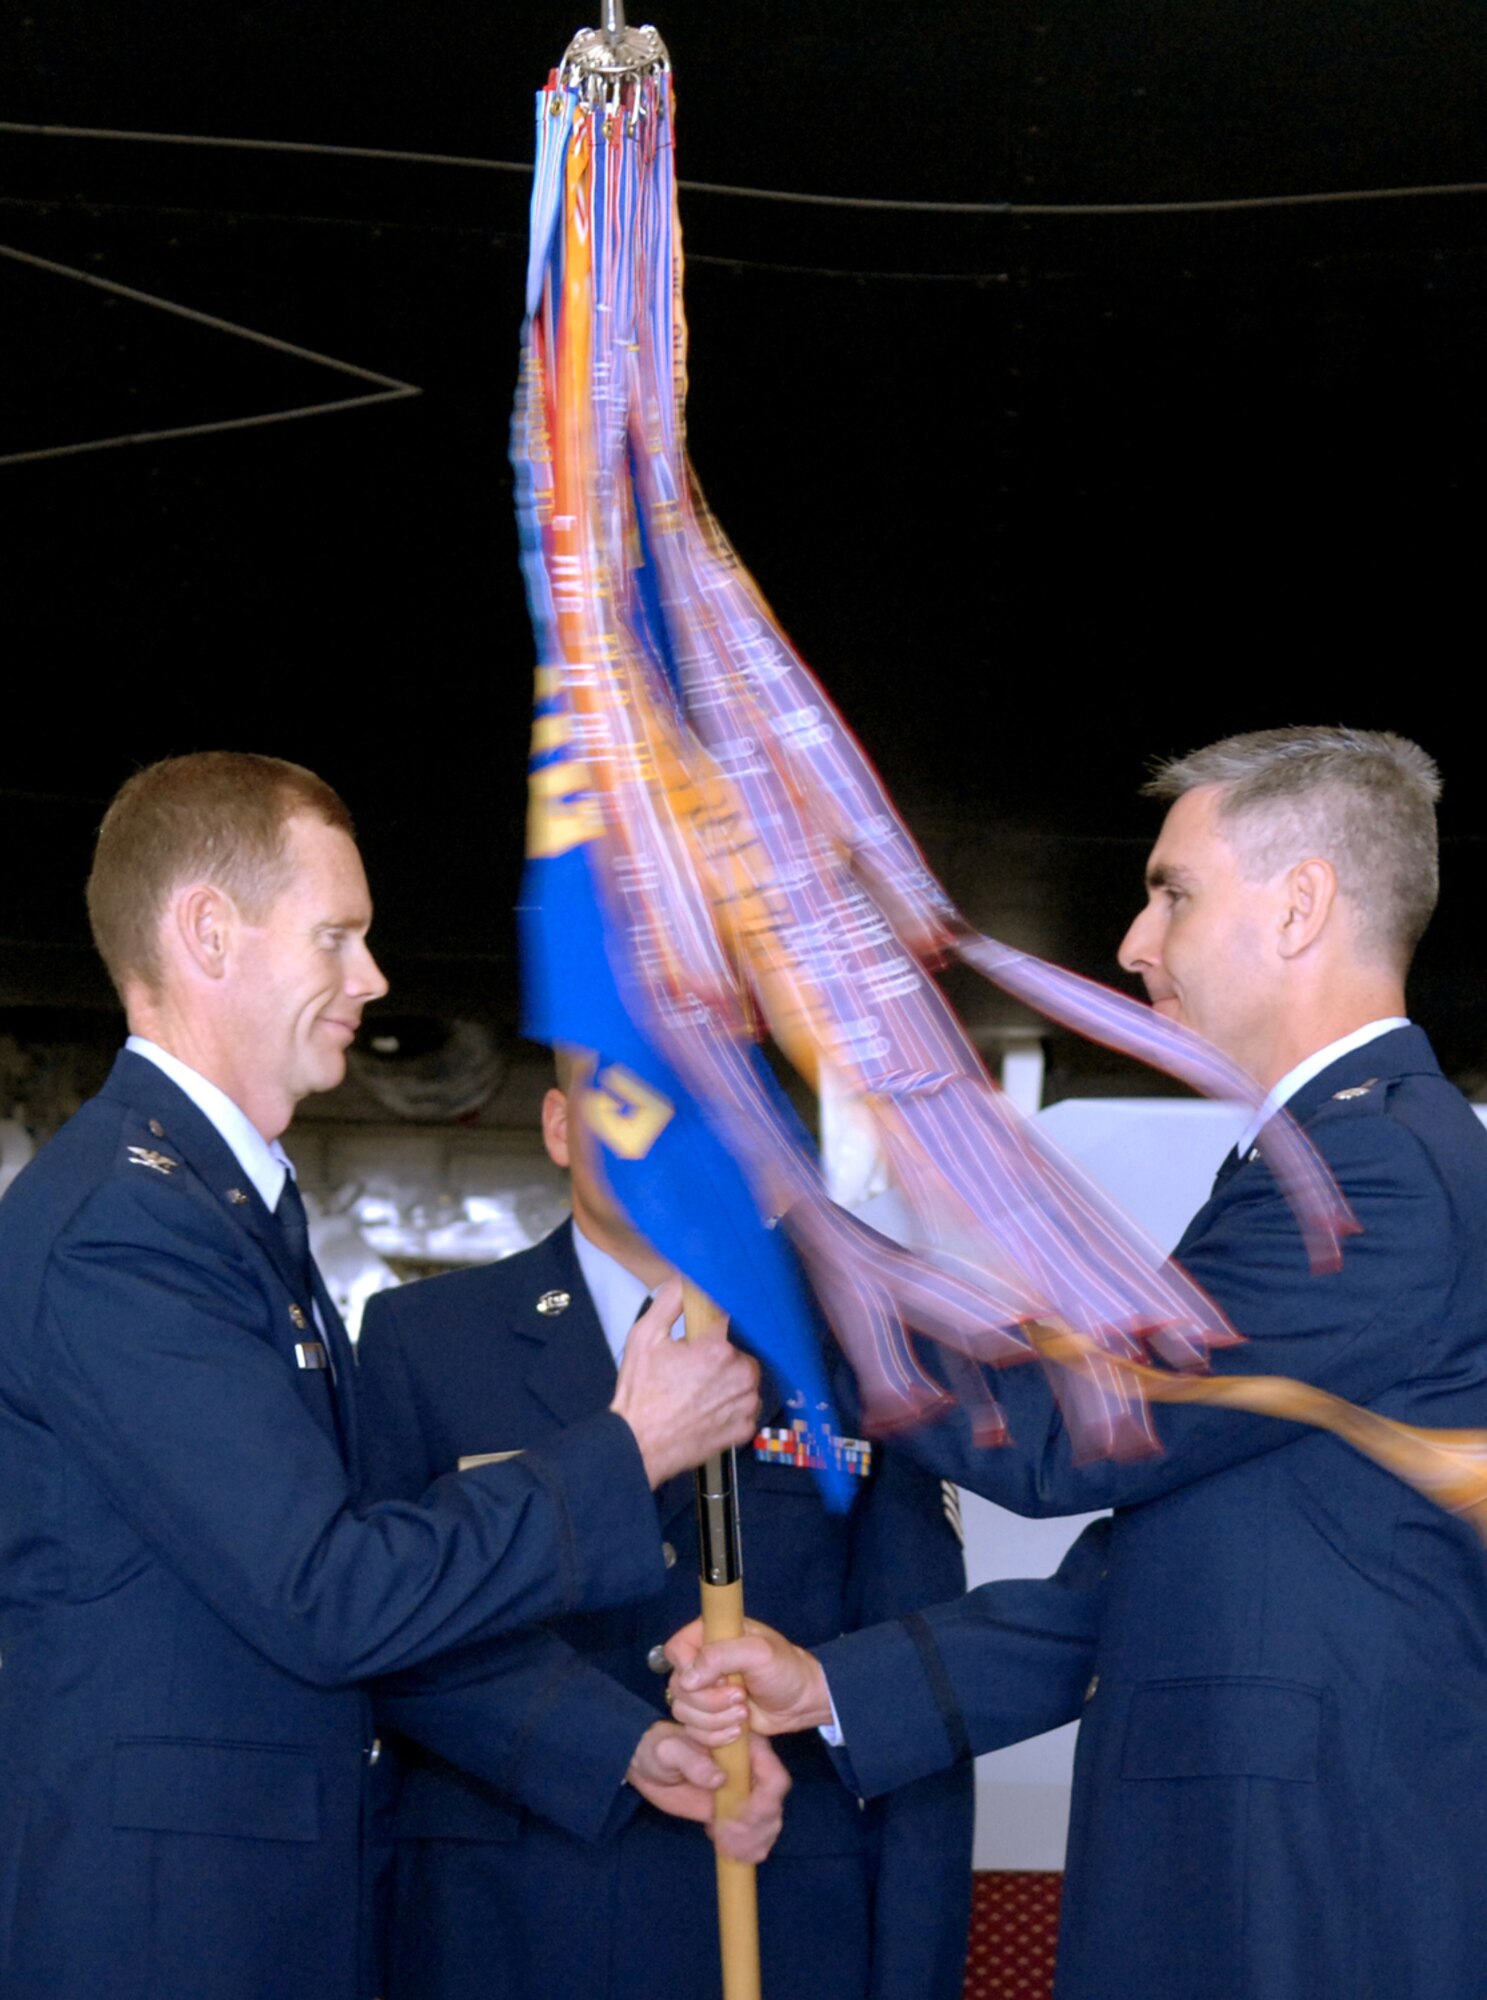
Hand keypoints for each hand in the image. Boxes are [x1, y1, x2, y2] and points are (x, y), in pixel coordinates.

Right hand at [610, 1280, 759, 1486]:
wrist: (638, 1445)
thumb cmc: (641, 1393)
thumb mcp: (644, 1337)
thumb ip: (670, 1301)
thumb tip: (686, 1280)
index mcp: (719, 1348)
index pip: (734, 1317)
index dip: (719, 1321)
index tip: (709, 1326)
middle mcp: (741, 1375)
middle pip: (742, 1349)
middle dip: (723, 1352)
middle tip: (696, 1363)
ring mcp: (745, 1404)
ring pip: (747, 1378)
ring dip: (731, 1378)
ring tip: (700, 1387)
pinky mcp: (745, 1428)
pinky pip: (747, 1405)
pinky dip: (732, 1404)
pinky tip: (708, 1406)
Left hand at [625, 1722, 790, 1863]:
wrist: (653, 1767)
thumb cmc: (661, 1749)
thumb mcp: (669, 1750)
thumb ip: (692, 1760)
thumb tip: (720, 1779)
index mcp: (743, 1746)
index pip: (773, 1774)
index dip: (763, 1802)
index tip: (735, 1819)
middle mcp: (753, 1767)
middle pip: (774, 1804)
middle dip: (754, 1828)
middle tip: (724, 1837)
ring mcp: (749, 1791)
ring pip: (770, 1822)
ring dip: (753, 1842)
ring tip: (725, 1846)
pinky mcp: (741, 1812)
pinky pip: (760, 1835)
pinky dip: (750, 1849)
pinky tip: (729, 1849)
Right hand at [665, 1616, 832, 1740]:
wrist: (802, 1702)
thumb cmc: (785, 1669)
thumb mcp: (758, 1653)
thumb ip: (720, 1657)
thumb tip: (687, 1679)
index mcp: (710, 1635)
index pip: (676, 1650)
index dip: (688, 1669)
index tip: (718, 1679)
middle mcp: (702, 1662)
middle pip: (677, 1686)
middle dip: (709, 1700)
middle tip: (741, 1697)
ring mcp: (704, 1691)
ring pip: (682, 1711)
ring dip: (715, 1720)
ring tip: (744, 1713)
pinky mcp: (709, 1717)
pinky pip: (693, 1731)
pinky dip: (715, 1736)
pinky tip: (738, 1729)